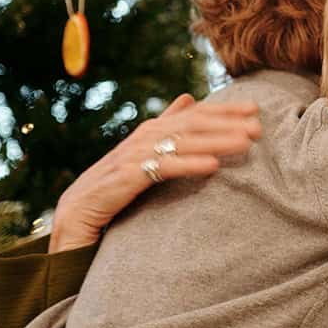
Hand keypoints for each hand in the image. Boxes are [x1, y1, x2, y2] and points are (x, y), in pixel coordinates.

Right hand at [50, 94, 261, 252]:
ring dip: (214, 141)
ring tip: (246, 142)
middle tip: (259, 124)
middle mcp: (135, 142)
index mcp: (144, 136)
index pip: (189, 116)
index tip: (255, 109)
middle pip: (186, 125)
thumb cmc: (110, 199)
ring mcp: (124, 161)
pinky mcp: (117, 183)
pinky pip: (158, 170)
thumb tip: (188, 98)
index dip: (222, 110)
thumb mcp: (141, 164)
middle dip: (224, 123)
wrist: (69, 229)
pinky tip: (213, 166)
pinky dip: (187, 165)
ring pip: (176, 143)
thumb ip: (164, 134)